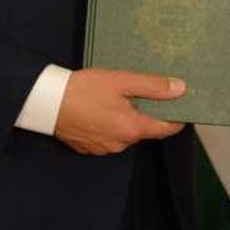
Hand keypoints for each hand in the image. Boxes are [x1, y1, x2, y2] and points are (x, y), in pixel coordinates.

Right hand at [54, 68, 185, 155]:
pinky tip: (100, 108)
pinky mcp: (88, 148)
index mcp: (132, 129)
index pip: (166, 129)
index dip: (176, 117)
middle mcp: (120, 144)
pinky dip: (109, 124)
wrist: (47, 102)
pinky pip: (107, 137)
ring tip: (117, 98)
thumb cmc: (86, 89)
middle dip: (145, 113)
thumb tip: (181, 89)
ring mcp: (103, 148)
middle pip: (143, 130)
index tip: (182, 105)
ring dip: (125, 119)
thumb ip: (152, 86)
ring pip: (124, 133)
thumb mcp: (121, 81)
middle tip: (142, 92)